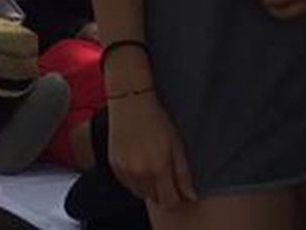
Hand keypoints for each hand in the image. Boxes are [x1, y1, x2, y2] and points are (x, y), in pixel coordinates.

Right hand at [104, 92, 195, 208]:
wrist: (129, 103)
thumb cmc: (156, 121)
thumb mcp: (176, 145)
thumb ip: (183, 175)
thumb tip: (190, 197)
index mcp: (159, 169)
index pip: (170, 202)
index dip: (178, 199)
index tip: (181, 192)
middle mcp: (140, 174)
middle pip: (156, 200)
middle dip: (165, 193)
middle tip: (168, 176)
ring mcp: (125, 171)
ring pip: (142, 194)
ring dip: (150, 188)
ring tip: (154, 168)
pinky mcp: (115, 166)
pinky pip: (129, 184)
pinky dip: (137, 181)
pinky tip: (141, 164)